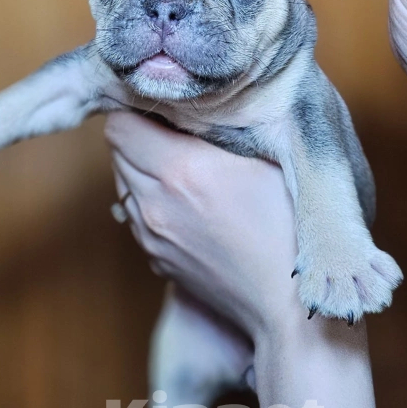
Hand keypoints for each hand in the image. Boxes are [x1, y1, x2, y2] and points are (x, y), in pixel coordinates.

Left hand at [105, 111, 300, 342]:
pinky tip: (187, 203)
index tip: (163, 107)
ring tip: (183, 169)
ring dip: (142, 168)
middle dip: (140, 134)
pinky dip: (150, 200)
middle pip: (116, 150)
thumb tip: (195, 104)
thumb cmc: (290, 226)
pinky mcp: (155, 258)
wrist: (289, 303)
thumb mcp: (267, 159)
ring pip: (123, 182)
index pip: (118, 124)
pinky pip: (135, 214)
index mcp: (180, 170)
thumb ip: (223, 127)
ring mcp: (150, 235)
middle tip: (176, 132)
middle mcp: (154, 202)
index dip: (137, 108)